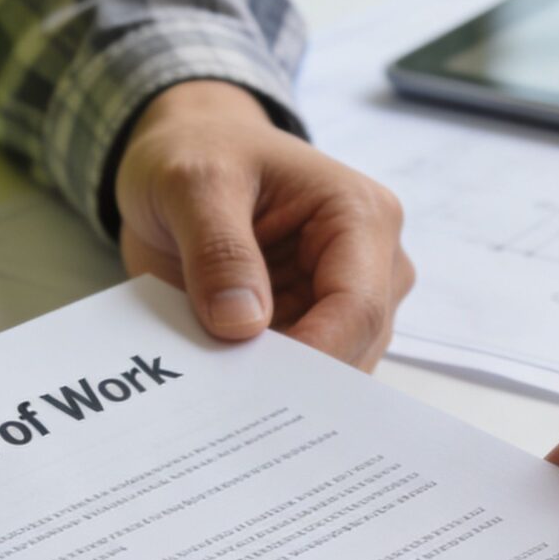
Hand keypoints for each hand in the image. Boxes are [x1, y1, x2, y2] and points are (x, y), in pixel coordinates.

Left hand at [114, 81, 412, 367]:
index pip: (358, 308)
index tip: (257, 393)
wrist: (187, 151)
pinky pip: (299, 369)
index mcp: (360, 215)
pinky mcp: (314, 322)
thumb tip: (241, 325)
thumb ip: (218, 249)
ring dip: (277, 385)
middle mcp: (371, 261)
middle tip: (230, 408)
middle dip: (295, 381)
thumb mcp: (192, 183)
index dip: (315, 358)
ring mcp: (346, 296)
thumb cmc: (201, 151)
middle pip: (353, 347)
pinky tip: (222, 388)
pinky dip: (263, 382)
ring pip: (331, 369)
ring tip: (220, 396)